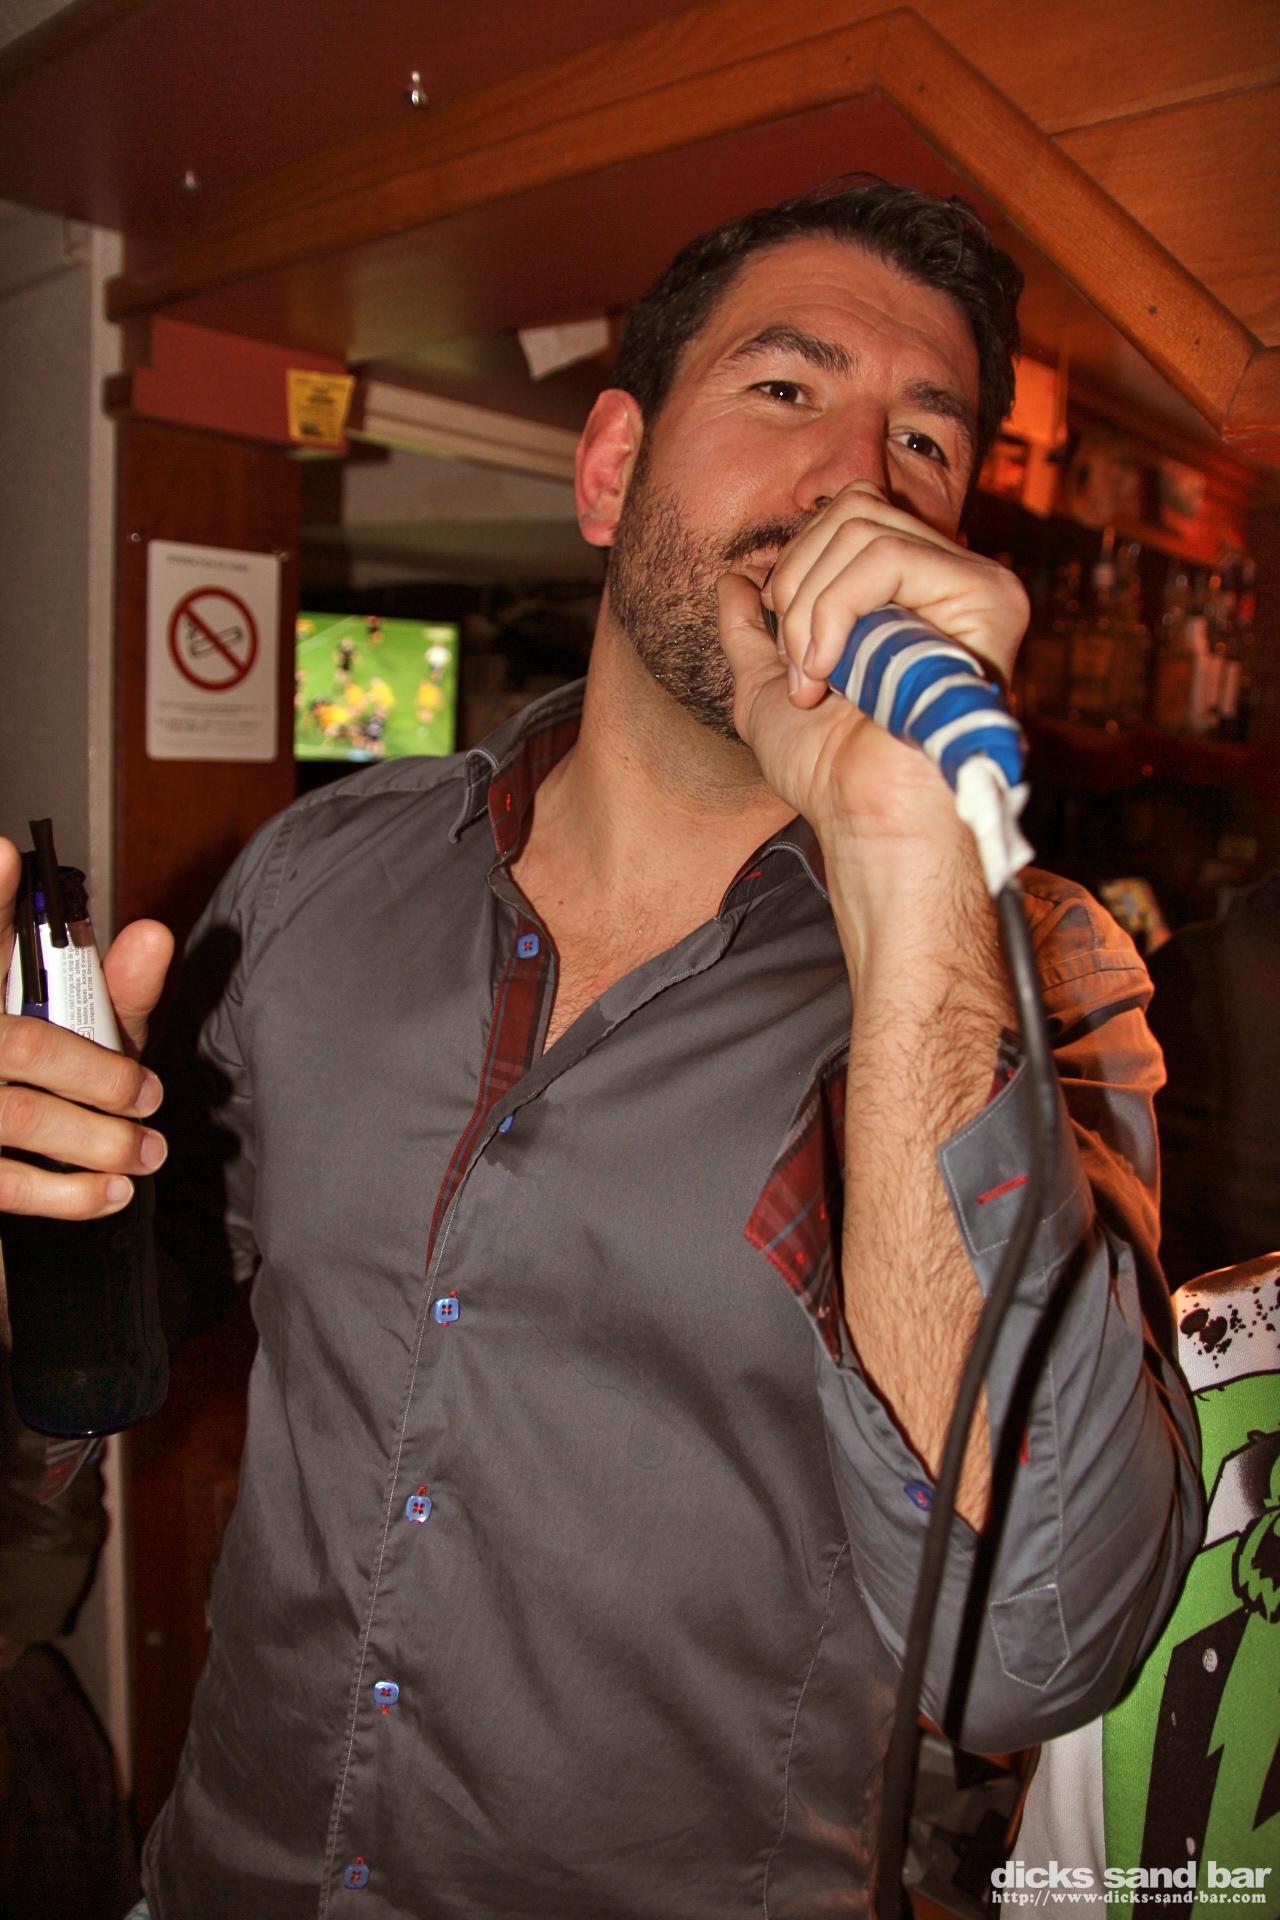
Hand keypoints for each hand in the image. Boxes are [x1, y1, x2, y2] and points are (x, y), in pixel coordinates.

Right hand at [0, 837, 175, 1219]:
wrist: (10, 1144)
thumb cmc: (42, 1078)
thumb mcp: (79, 1031)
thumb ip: (116, 990)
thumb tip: (154, 936)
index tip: (7, 858)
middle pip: (24, 1044)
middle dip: (101, 1075)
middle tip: (148, 1095)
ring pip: (22, 1116)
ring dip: (100, 1139)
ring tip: (146, 1150)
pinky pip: (7, 1184)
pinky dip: (69, 1194)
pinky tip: (111, 1190)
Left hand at [717, 482, 1028, 846]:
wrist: (865, 819)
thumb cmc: (829, 772)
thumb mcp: (766, 692)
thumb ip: (750, 633)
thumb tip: (731, 577)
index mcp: (906, 594)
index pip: (847, 516)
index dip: (796, 571)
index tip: (790, 654)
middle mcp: (946, 581)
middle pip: (853, 508)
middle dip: (798, 586)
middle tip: (801, 666)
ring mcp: (972, 585)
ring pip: (863, 528)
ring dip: (813, 609)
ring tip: (818, 678)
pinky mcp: (989, 598)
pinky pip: (889, 556)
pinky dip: (839, 609)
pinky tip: (837, 672)